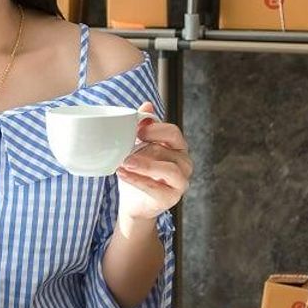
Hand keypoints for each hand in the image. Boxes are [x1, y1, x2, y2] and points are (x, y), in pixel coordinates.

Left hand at [115, 101, 192, 225]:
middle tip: (125, 150)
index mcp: (177, 147)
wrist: (133, 202)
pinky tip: (123, 174)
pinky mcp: (172, 197)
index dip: (155, 130)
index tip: (136, 130)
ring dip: (144, 164)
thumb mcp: (138, 146)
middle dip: (144, 149)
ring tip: (124, 163)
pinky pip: (156, 187)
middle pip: (166, 150)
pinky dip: (137, 179)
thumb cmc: (138, 172)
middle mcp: (184, 163)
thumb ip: (144, 127)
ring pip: (167, 168)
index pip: (173, 132)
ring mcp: (181, 181)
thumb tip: (147, 105)